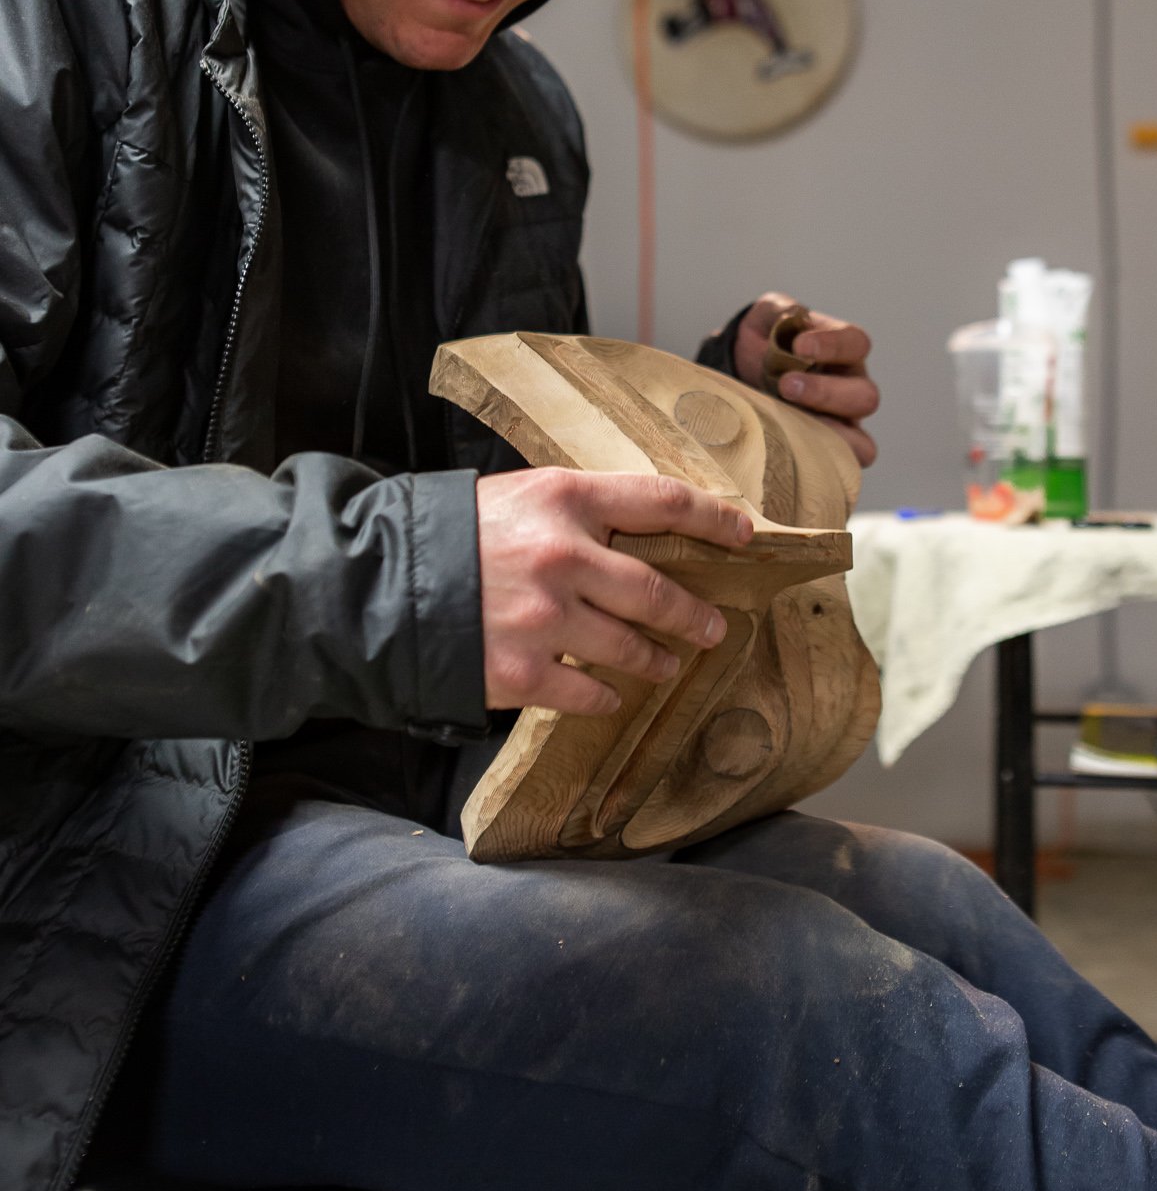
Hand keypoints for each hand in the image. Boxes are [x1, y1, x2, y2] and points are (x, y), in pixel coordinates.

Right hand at [476, 468, 752, 715]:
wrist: (378, 585)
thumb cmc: (451, 534)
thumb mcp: (516, 496)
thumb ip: (575, 511)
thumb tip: (639, 530)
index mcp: (563, 498)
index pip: (661, 500)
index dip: (713, 517)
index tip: (744, 534)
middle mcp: (562, 555)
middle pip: (657, 589)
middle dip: (695, 613)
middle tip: (714, 625)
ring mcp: (544, 617)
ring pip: (631, 645)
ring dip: (659, 658)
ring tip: (670, 662)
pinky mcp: (522, 671)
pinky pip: (589, 691)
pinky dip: (609, 694)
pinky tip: (615, 694)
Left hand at [733, 291, 878, 467]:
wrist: (739, 373)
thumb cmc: (763, 343)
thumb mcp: (766, 318)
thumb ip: (779, 311)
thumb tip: (794, 315)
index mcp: (842, 349)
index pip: (855, 343)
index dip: (832, 345)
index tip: (799, 346)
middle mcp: (850, 386)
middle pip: (865, 396)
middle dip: (825, 392)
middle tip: (786, 386)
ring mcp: (843, 423)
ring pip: (860, 439)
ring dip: (827, 432)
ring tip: (789, 422)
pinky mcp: (829, 451)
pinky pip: (845, 466)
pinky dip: (827, 463)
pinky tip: (795, 451)